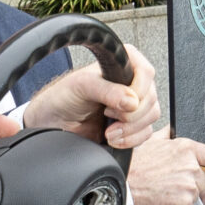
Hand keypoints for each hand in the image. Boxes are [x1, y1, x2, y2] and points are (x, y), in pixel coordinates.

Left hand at [22, 44, 161, 149]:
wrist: (52, 122)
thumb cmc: (63, 96)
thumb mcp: (82, 86)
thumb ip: (107, 91)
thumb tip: (132, 101)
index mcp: (122, 64)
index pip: (146, 72)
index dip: (139, 90)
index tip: (122, 103)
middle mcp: (131, 83)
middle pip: (151, 98)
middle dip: (131, 114)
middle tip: (108, 116)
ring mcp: (133, 105)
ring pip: (151, 116)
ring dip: (130, 129)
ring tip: (108, 131)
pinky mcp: (131, 125)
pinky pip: (146, 133)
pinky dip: (131, 140)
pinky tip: (112, 138)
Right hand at [126, 136, 204, 204]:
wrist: (123, 183)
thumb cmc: (134, 164)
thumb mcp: (152, 142)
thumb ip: (167, 136)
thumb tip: (172, 129)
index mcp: (186, 148)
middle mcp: (191, 165)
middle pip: (200, 179)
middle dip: (187, 183)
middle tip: (167, 182)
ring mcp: (189, 184)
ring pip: (193, 194)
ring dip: (180, 196)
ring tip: (161, 190)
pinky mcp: (185, 201)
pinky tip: (162, 199)